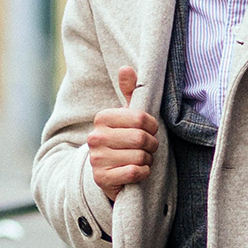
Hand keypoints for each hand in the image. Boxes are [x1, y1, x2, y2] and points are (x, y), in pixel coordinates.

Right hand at [87, 67, 158, 201]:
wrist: (108, 171)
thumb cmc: (124, 139)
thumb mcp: (127, 115)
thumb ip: (130, 91)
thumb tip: (126, 68)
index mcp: (102, 118)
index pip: (140, 118)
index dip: (152, 126)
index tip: (150, 130)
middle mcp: (95, 137)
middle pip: (140, 138)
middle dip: (152, 145)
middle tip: (149, 147)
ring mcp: (97, 159)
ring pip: (139, 157)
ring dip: (147, 160)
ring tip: (141, 158)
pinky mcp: (102, 178)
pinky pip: (134, 172)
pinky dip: (143, 173)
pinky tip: (138, 171)